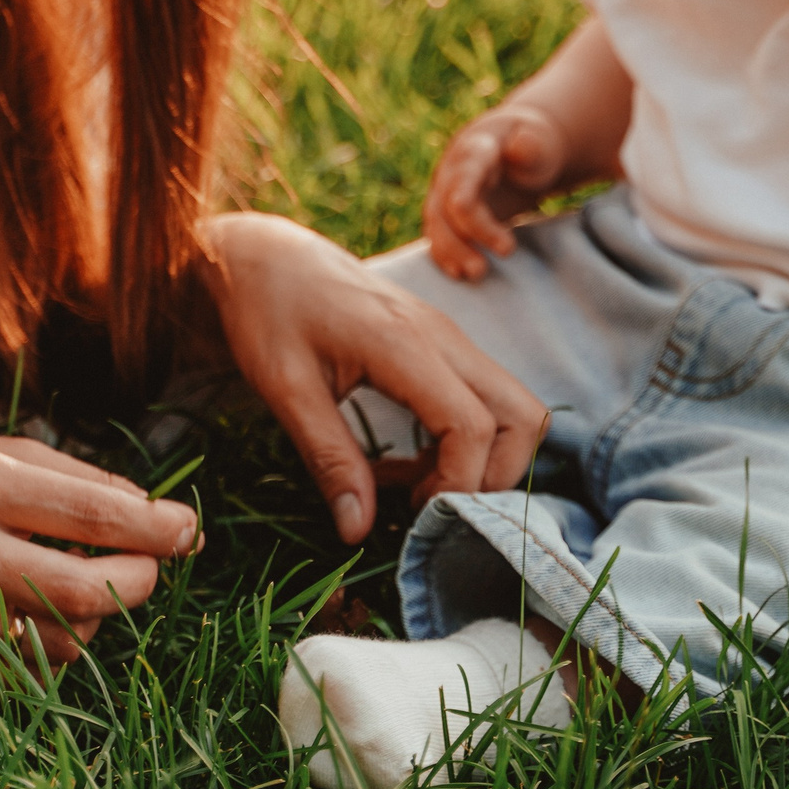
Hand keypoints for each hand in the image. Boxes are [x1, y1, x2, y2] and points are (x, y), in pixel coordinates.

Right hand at [0, 431, 196, 677]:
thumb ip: (72, 477)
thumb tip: (152, 509)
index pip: (96, 515)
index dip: (159, 527)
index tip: (189, 528)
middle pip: (90, 590)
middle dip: (141, 580)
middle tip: (150, 565)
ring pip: (64, 641)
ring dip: (91, 615)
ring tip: (73, 581)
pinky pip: (24, 674)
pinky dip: (46, 648)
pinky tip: (31, 614)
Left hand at [205, 212, 546, 542]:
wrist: (265, 256)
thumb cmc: (267, 314)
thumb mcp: (284, 390)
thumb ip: (328, 459)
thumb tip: (357, 532)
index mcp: (405, 344)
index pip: (474, 426)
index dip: (457, 483)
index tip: (410, 512)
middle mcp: (444, 337)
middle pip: (523, 416)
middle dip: (494, 476)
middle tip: (429, 503)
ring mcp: (450, 336)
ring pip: (514, 406)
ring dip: (484, 458)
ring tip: (418, 481)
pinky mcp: (443, 343)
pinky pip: (486, 399)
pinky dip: (468, 440)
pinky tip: (412, 456)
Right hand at [423, 104, 569, 281]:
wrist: (514, 143)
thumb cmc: (531, 144)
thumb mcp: (540, 140)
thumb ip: (532, 146)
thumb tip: (519, 147)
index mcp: (474, 150)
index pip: (464, 182)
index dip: (476, 217)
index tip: (506, 247)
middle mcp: (452, 171)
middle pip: (444, 207)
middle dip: (461, 240)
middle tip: (484, 269)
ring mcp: (445, 191)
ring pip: (436, 224)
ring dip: (450, 251)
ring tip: (476, 274)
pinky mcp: (446, 211)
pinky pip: (437, 233)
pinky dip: (444, 254)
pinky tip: (459, 274)